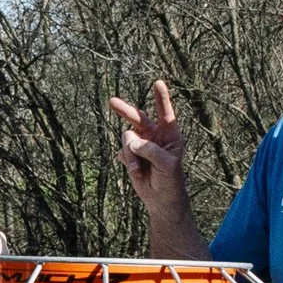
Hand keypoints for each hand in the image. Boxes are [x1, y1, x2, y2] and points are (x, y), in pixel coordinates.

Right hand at [110, 81, 185, 220]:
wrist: (161, 199)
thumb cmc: (171, 181)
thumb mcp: (166, 164)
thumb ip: (149, 149)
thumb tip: (130, 140)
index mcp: (170, 135)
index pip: (165, 113)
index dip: (161, 98)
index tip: (157, 82)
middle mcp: (155, 136)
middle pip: (138, 119)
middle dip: (125, 111)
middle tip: (111, 102)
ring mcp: (142, 145)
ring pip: (127, 138)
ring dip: (130, 154)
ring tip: (138, 170)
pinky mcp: (131, 155)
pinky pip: (122, 152)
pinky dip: (127, 162)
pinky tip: (136, 171)